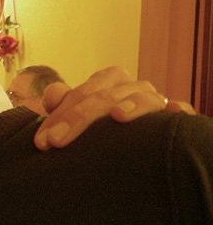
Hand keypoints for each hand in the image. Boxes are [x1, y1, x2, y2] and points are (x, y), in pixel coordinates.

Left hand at [33, 66, 195, 149]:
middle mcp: (132, 88)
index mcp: (109, 82)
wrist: (136, 142)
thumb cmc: (102, 129)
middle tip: (55, 142)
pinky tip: (172, 111)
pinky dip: (178, 110)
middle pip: (104, 96)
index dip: (59, 116)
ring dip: (131, 105)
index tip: (42, 142)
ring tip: (117, 116)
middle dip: (77, 118)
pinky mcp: (175, 119)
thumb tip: (53, 93)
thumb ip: (64, 105)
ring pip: (143, 98)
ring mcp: (156, 101)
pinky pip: (181, 110)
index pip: (81, 93)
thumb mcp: (80, 117)